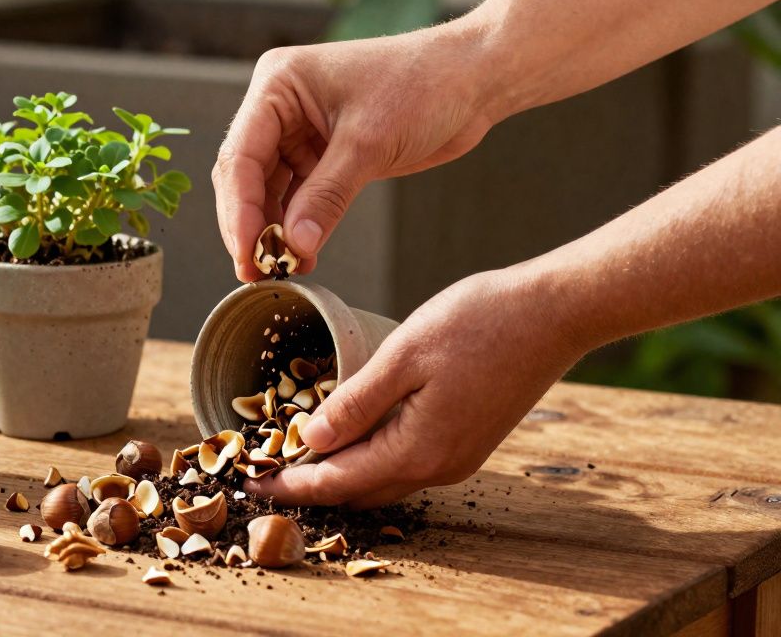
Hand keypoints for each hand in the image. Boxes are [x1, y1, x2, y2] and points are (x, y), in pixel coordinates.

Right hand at [212, 24, 497, 281]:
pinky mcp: (321, 153)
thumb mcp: (369, 144)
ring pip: (266, 191)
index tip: (247, 252)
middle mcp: (279, 106)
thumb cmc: (423, 85)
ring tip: (279, 271)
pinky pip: (296, 196)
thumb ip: (326, 196)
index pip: (241, 155)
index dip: (239, 210)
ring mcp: (298, 130)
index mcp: (277, 84)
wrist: (473, 79)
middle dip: (249, 225)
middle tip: (256, 271)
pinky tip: (302, 255)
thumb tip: (293, 246)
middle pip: (245, 176)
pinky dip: (296, 226)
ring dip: (271, 231)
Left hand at [245, 269, 588, 507]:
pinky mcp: (467, 441)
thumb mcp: (404, 355)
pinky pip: (405, 463)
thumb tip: (313, 439)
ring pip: (383, 480)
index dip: (290, 485)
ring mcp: (457, 457)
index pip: (337, 481)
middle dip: (309, 485)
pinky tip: (349, 435)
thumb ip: (356, 403)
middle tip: (264, 471)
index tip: (249, 484)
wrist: (554, 313)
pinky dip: (369, 458)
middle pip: (358, 490)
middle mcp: (439, 466)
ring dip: (339, 472)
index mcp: (418, 450)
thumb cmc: (481, 323)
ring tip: (296, 454)